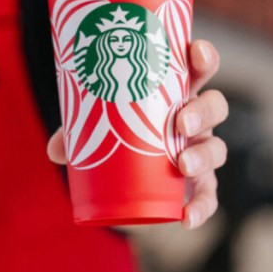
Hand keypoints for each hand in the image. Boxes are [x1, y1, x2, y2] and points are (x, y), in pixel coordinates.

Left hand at [47, 39, 228, 229]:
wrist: (127, 169)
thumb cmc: (116, 128)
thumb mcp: (96, 122)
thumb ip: (76, 131)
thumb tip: (55, 150)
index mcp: (177, 90)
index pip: (201, 67)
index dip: (205, 57)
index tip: (196, 54)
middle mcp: (195, 118)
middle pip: (216, 106)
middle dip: (203, 112)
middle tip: (180, 124)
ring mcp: (199, 149)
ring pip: (217, 148)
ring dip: (203, 155)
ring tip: (182, 165)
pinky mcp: (198, 182)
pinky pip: (208, 195)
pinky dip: (202, 207)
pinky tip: (187, 217)